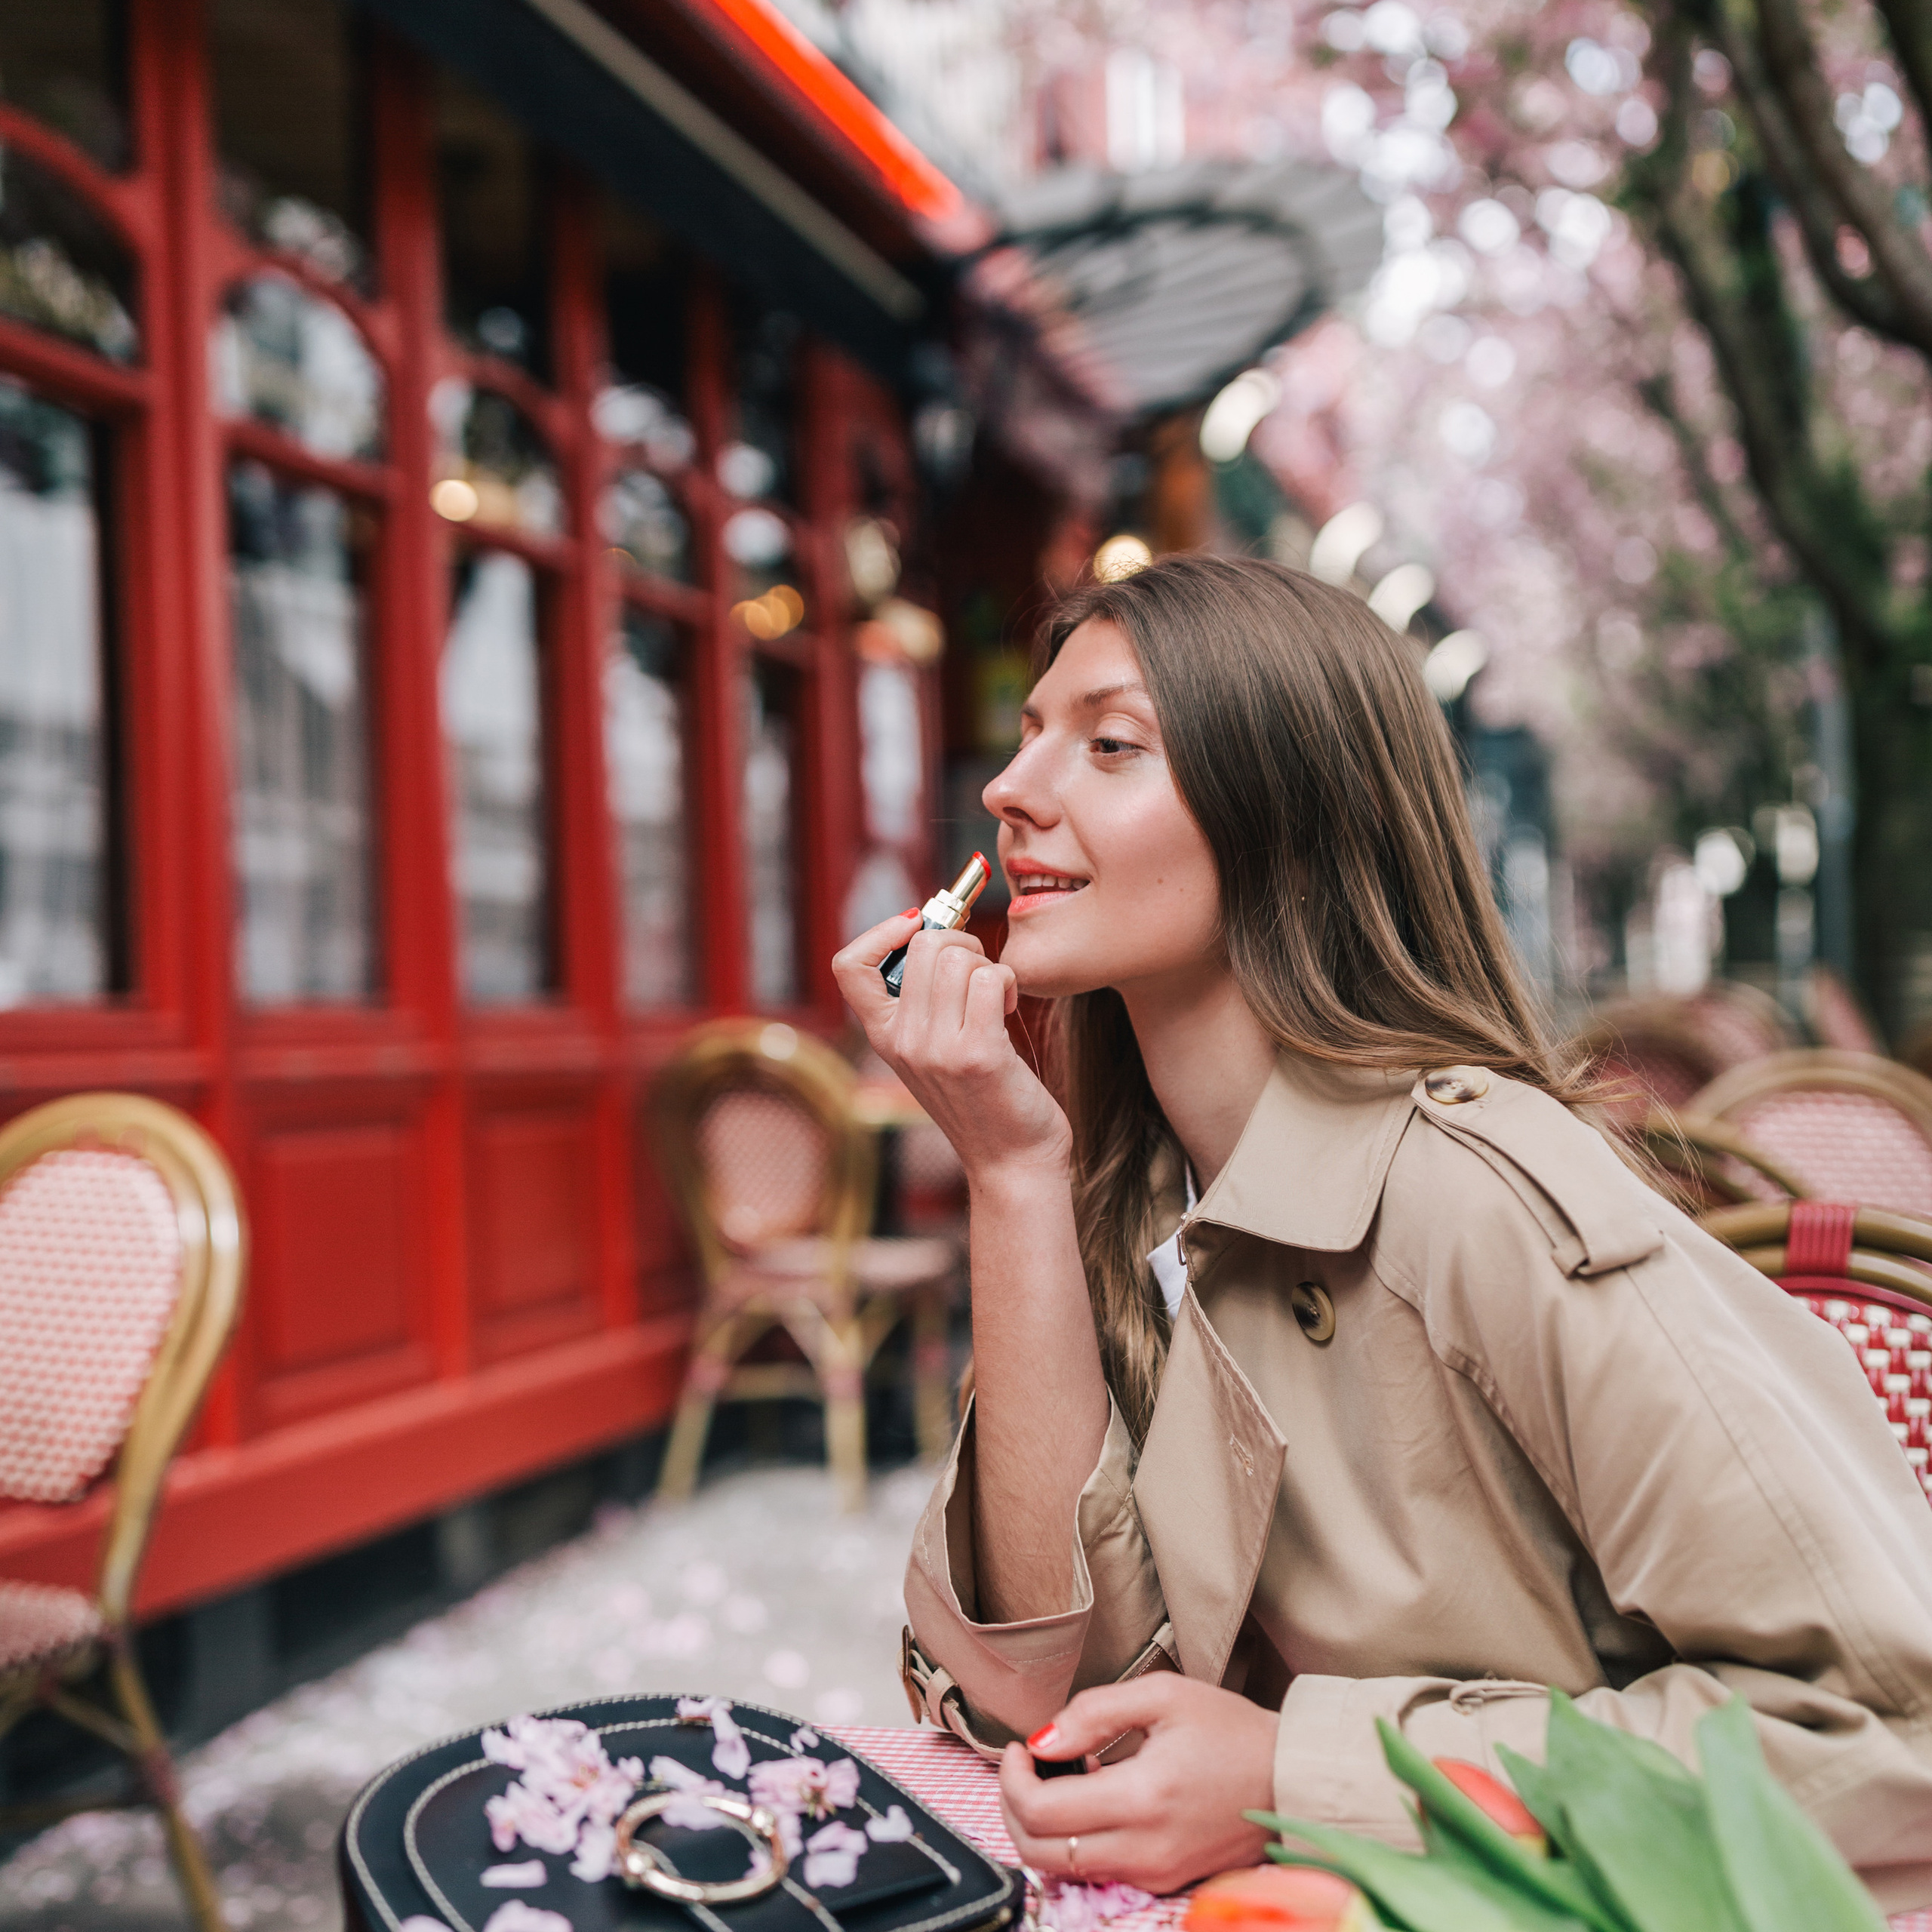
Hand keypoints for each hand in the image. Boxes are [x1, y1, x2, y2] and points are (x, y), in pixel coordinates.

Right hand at [831, 911, 1070, 1183]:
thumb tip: (935, 930)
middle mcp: (902, 1042)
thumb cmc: (983, 1100)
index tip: (919, 932)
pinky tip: (1009, 1007)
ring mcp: (937, 1050)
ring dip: (989, 965)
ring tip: (997, 997)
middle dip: (962, 942)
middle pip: (922, 944)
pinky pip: (990, 980)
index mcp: (884, 1036)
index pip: (848, 966)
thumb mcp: (933, 1053)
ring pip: (959, 958)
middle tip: (979, 972)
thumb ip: (924, 1004)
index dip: (882, 932)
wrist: (1012, 1164)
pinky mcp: (978, 1055)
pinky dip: (1007, 982)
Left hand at [997, 1676, 1277, 1894]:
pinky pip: (1098, 1870)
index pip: (1040, 1810)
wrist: (1291, 1779)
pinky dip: (1077, 1839)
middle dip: (1013, 1807)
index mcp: (1142, 1799)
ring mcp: (1154, 1873)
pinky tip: (1096, 1797)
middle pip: (1039, 1853)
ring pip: (1063, 1868)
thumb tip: (1042, 1738)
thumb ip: (1094, 1712)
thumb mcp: (1164, 1696)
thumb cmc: (1232, 1731)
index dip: (1011, 1777)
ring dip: (1042, 1826)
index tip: (1019, 1746)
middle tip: (1024, 1766)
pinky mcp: (1164, 1881)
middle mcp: (1144, 1849)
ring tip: (1065, 1776)